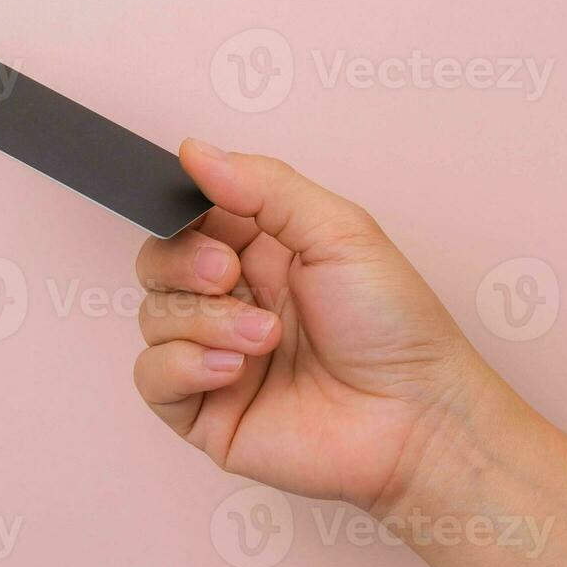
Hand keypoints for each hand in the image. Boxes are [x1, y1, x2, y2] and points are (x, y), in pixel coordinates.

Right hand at [132, 139, 500, 513]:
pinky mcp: (205, 412)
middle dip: (184, 263)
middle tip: (229, 274)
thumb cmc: (395, 326)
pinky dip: (184, 365)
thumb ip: (264, 186)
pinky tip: (235, 369)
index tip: (202, 213)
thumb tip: (195, 151)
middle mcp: (234, 301)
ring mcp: (215, 357)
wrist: (415, 415)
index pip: (189, 217)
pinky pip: (152, 377)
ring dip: (206, 321)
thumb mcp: (339, 231)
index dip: (185, 213)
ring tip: (267, 338)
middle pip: (157, 263)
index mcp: (263, 252)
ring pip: (153, 317)